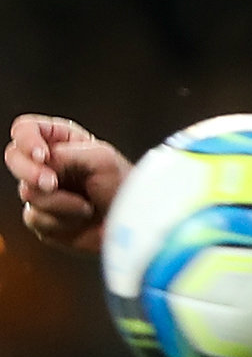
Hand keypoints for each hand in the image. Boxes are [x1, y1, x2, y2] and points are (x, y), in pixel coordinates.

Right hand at [10, 113, 127, 252]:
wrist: (133, 227)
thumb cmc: (123, 187)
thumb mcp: (100, 159)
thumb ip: (65, 154)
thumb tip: (41, 163)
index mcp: (60, 142)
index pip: (25, 129)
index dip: (27, 140)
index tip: (43, 156)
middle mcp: (47, 165)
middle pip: (14, 157)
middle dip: (30, 171)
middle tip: (52, 183)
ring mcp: (42, 193)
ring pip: (28, 192)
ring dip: (59, 202)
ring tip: (88, 207)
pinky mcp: (43, 220)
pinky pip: (36, 218)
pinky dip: (61, 221)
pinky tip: (82, 220)